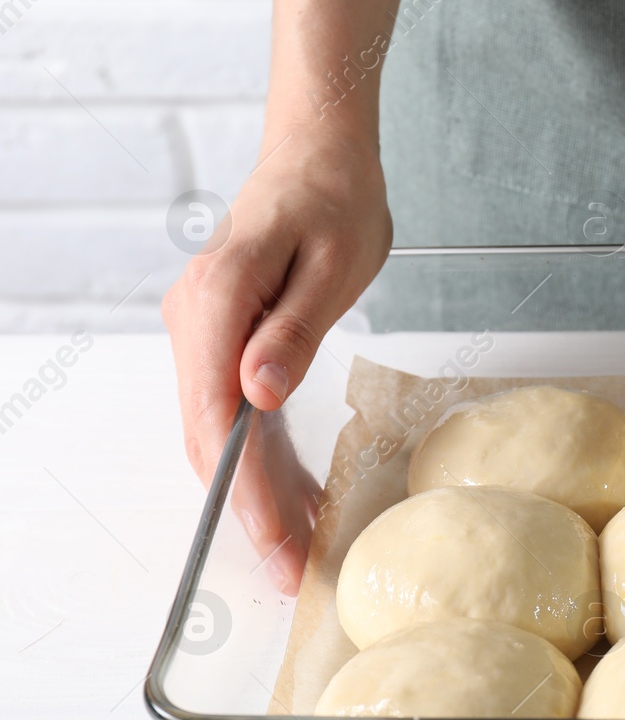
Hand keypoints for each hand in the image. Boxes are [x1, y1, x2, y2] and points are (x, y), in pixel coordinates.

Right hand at [161, 130, 391, 591]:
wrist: (318, 150)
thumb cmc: (336, 197)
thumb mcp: (334, 265)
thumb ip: (292, 332)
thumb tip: (258, 395)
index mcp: (217, 301)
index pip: (220, 419)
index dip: (245, 492)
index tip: (278, 543)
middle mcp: (194, 320)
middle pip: (210, 437)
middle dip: (247, 510)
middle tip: (291, 570)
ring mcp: (201, 330)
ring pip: (217, 431)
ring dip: (252, 491)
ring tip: (295, 548)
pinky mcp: (221, 337)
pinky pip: (233, 411)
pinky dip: (260, 457)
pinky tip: (292, 495)